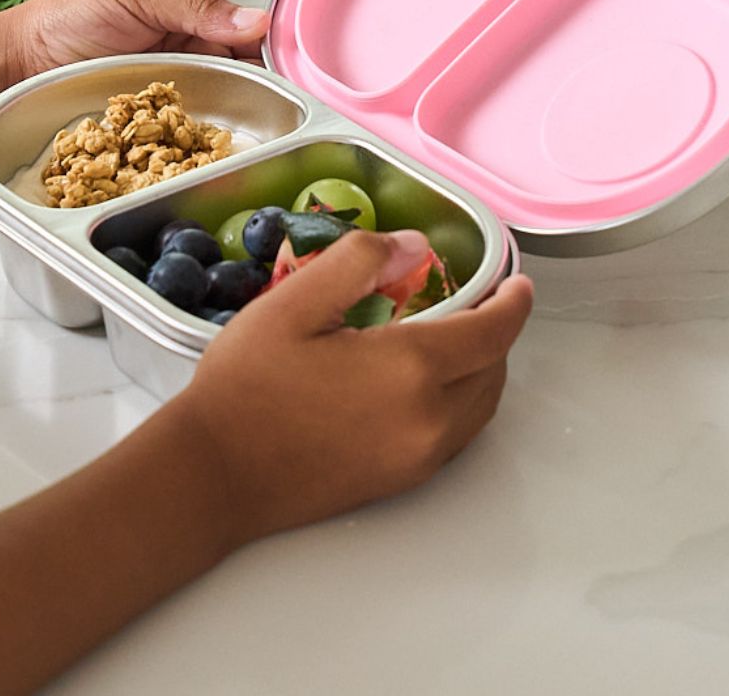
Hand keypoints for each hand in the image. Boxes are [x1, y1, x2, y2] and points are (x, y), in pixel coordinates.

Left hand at [6, 0, 304, 80]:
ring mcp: (201, 66)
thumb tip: (254, 20)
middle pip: (269, 20)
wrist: (24, 71)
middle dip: (300, 21)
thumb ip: (193, 5)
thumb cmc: (68, 19)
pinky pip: (231, 104)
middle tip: (334, 26)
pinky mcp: (190, 106)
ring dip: (282, 69)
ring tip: (314, 70)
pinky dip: (254, 106)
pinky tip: (275, 105)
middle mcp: (207, 25)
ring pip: (258, 66)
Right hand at [183, 230, 533, 544]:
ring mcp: (416, 458)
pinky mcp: (399, 482)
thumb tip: (411, 246)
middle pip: (493, 371)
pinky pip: (454, 436)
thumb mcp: (294, 301)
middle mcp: (427, 420)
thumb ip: (359, 262)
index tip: (516, 282)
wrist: (211, 475)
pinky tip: (426, 384)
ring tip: (457, 337)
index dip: (512, 303)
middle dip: (495, 333)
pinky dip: (460, 403)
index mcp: (410, 369)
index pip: (492, 332)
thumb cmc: (245, 386)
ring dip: (481, 370)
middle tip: (477, 302)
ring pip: (479, 408)